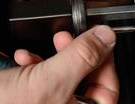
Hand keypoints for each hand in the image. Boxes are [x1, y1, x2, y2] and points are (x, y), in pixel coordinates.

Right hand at [0, 26, 117, 103]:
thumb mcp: (50, 80)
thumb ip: (82, 57)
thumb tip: (106, 37)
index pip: (108, 89)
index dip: (107, 62)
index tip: (99, 40)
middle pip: (86, 77)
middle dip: (79, 52)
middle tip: (72, 38)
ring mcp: (49, 103)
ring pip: (65, 73)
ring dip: (59, 53)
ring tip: (54, 41)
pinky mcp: (33, 96)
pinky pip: (44, 76)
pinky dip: (37, 61)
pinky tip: (26, 56)